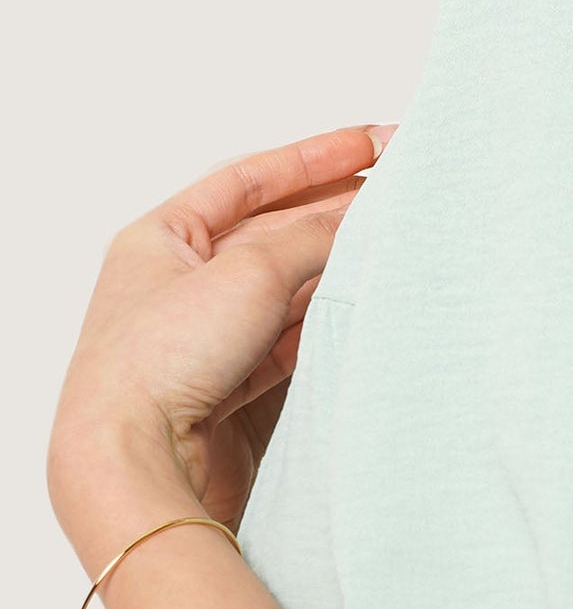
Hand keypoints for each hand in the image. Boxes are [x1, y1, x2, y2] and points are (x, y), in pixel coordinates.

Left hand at [47, 123, 395, 535]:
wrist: (138, 462)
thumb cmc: (156, 364)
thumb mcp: (248, 273)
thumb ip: (312, 237)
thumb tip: (358, 218)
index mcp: (160, 238)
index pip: (248, 181)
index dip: (313, 159)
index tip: (368, 146)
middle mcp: (179, 285)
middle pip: (273, 233)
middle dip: (336, 214)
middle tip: (397, 196)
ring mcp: (205, 339)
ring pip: (286, 290)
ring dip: (336, 270)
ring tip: (392, 250)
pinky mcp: (230, 389)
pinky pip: (290, 341)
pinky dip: (325, 323)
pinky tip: (361, 309)